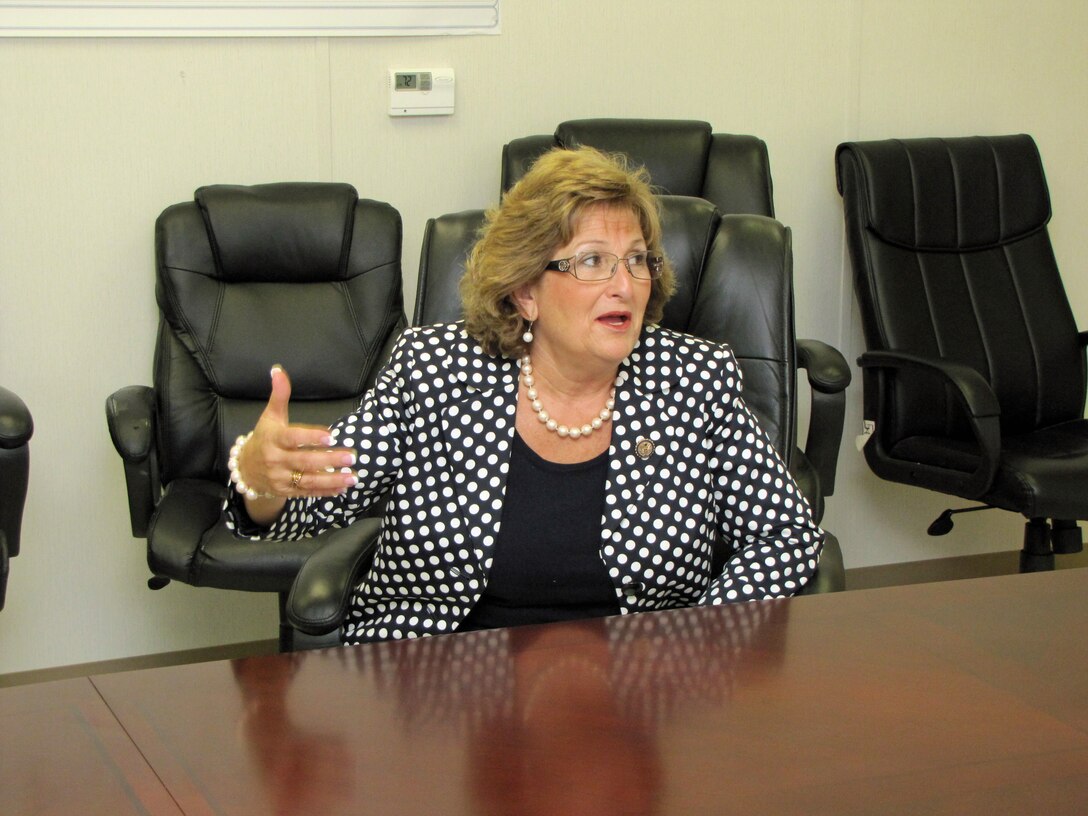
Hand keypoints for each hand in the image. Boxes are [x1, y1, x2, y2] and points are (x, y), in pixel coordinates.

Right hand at [238, 365, 358, 522]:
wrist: (245, 468)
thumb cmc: (264, 438)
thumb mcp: (270, 416)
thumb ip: (279, 394)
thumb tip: (278, 370)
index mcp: (273, 439)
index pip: (292, 438)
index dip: (310, 437)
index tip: (330, 435)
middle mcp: (276, 460)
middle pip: (304, 461)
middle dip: (329, 460)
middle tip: (351, 456)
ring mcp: (281, 478)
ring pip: (308, 480)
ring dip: (332, 479)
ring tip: (352, 477)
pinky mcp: (286, 491)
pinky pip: (307, 492)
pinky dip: (325, 492)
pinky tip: (342, 488)